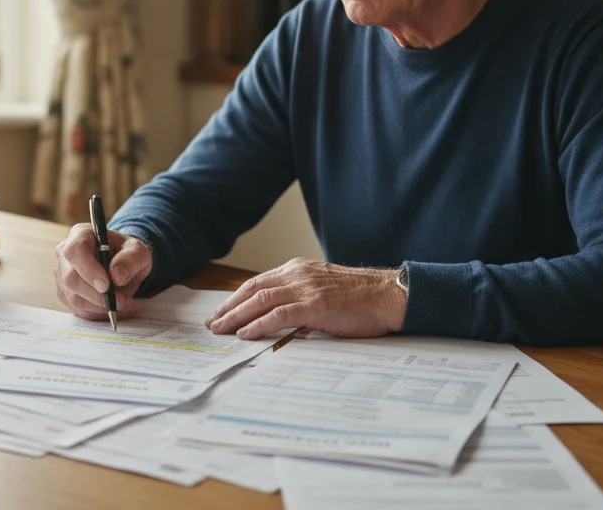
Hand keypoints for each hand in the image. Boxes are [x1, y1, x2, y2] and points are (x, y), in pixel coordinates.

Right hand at [54, 223, 152, 320]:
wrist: (122, 264)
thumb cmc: (127, 254)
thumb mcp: (138, 251)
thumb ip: (130, 259)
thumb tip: (117, 276)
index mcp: (80, 235)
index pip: (75, 251)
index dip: (88, 269)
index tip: (106, 285)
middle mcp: (65, 254)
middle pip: (71, 279)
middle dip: (97, 295)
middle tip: (122, 301)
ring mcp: (62, 275)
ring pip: (74, 298)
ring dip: (101, 307)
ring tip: (125, 305)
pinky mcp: (65, 294)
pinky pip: (78, 309)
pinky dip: (98, 313)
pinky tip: (115, 309)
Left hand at [205, 258, 406, 339]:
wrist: (389, 295)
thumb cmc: (362, 297)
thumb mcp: (325, 289)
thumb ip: (302, 297)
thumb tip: (281, 318)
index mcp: (299, 269)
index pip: (259, 281)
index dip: (237, 297)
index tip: (223, 310)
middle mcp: (298, 275)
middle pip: (253, 288)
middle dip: (229, 306)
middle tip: (212, 322)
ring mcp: (306, 289)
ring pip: (260, 300)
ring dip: (236, 316)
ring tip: (220, 329)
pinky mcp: (315, 305)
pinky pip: (278, 314)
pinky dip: (258, 323)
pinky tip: (245, 333)